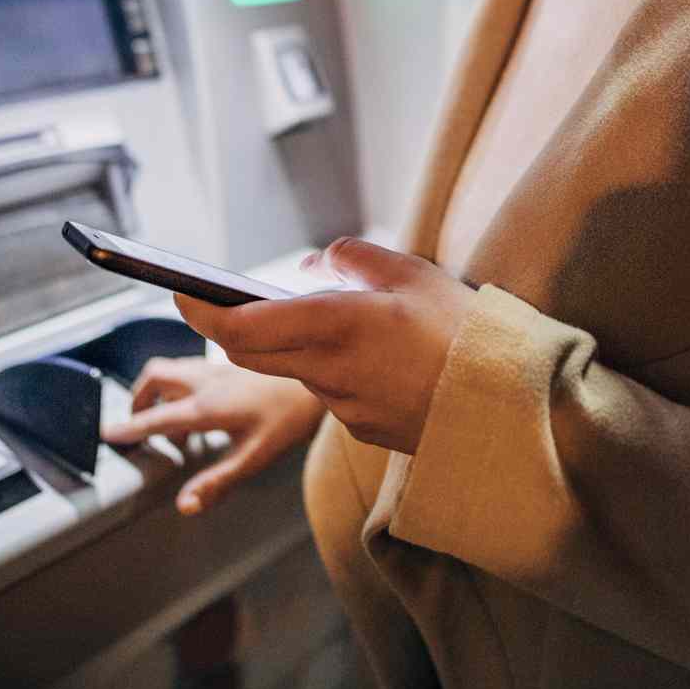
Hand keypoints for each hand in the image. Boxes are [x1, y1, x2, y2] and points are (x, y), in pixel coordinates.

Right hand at [99, 357, 323, 514]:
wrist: (318, 374)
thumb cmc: (289, 418)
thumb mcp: (254, 458)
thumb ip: (216, 483)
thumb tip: (184, 506)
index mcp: (207, 407)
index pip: (156, 418)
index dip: (129, 428)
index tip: (108, 435)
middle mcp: (205, 381)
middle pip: (154, 377)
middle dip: (137, 399)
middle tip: (135, 423)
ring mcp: (216, 366)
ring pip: (171, 368)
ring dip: (158, 390)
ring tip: (169, 422)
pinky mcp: (228, 361)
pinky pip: (190, 368)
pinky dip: (180, 385)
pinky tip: (199, 408)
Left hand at [171, 237, 476, 455]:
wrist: (509, 407)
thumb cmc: (464, 332)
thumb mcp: (411, 272)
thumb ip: (350, 259)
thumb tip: (309, 269)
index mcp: (337, 325)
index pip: (241, 325)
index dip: (201, 310)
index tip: (180, 291)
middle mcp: (328, 371)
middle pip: (251, 352)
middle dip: (232, 327)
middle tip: (230, 299)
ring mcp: (341, 407)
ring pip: (294, 370)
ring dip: (295, 346)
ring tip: (343, 320)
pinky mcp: (359, 428)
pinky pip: (328, 392)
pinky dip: (333, 370)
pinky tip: (376, 358)